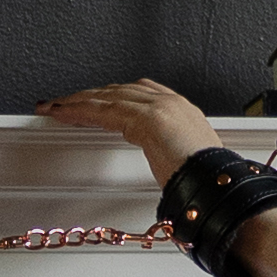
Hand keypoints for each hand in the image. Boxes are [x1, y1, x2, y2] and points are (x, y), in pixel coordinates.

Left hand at [38, 77, 231, 188]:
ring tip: (55, 106)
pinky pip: (104, 110)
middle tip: (64, 102)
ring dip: (78, 100)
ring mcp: (160, 108)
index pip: (139, 94)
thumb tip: (165, 169)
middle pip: (120, 91)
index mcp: (183, 111)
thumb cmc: (211, 183)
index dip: (113, 96)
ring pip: (108, 96)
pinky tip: (63, 113)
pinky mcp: (147, 119)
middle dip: (91, 95)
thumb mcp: (189, 163)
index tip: (95, 102)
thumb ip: (172, 157)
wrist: (221, 185)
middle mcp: (171, 103)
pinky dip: (80, 110)